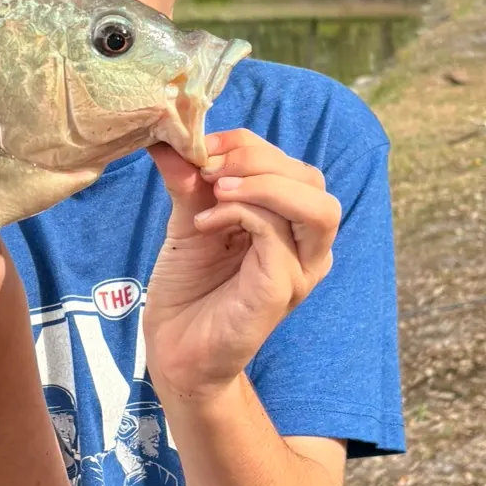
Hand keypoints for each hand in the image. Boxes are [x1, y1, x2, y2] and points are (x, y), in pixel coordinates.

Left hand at [143, 128, 339, 399]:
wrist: (175, 349)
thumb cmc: (188, 286)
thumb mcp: (189, 219)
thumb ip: (189, 179)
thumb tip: (169, 137)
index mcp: (289, 224)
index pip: (290, 164)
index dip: (247, 143)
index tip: (201, 144)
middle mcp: (306, 247)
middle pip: (311, 179)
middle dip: (257, 159)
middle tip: (208, 168)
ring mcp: (300, 271)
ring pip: (316, 207)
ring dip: (262, 184)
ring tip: (216, 187)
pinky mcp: (282, 291)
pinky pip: (278, 237)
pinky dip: (242, 213)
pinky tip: (204, 222)